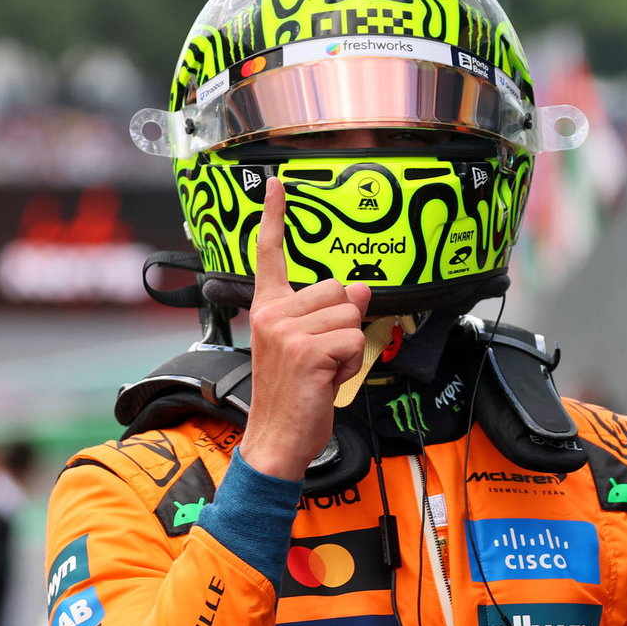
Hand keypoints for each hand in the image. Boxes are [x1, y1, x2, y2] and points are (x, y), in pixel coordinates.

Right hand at [237, 178, 371, 479]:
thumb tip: (359, 289)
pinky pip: (352, 341)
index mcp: (267, 309)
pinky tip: (327, 381)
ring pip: (349, 317)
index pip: (270, 256)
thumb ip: (330, 315)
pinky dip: (350, 364)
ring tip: (323, 372)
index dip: (274, 218)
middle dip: (342, 325)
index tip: (276, 186)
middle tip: (322, 359)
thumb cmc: (294, 396)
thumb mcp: (313, 348)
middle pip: (336, 290)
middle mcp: (271, 314)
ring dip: (348, 348)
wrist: (277, 439)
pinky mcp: (305, 350)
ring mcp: (286, 331)